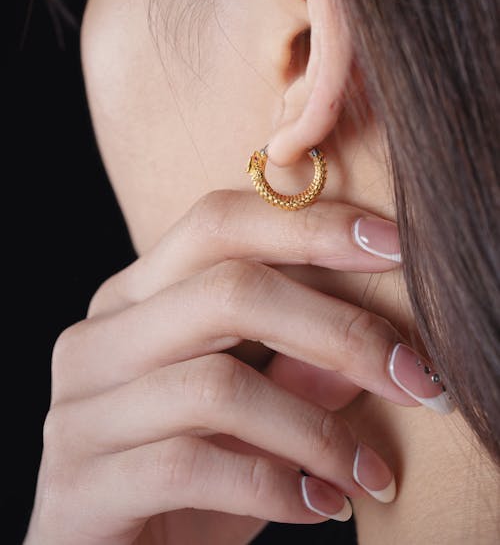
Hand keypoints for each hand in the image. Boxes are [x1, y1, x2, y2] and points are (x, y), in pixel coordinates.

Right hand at [25, 190, 427, 544]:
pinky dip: (273, 487)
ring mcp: (80, 408)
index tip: (394, 247)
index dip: (310, 226)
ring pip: (218, 385)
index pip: (219, 223)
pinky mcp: (78, 484)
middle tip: (413, 376)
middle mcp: (100, 337)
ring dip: (316, 431)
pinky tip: (320, 505)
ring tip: (370, 470)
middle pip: (227, 289)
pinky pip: (191, 466)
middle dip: (336, 329)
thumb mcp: (253, 418)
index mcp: (134, 297)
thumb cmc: (182, 480)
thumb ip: (300, 371)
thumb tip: (376, 342)